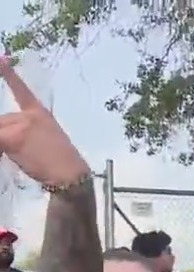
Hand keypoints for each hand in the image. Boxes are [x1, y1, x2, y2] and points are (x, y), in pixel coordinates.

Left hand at [0, 56, 89, 185]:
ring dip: (2, 144)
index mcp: (40, 114)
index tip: (1, 58)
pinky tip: (7, 152)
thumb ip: (22, 133)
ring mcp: (22, 125)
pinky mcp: (15, 137)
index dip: (8, 74)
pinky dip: (1, 146)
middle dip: (2, 137)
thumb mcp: (43, 140)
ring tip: (20, 158)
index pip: (21, 91)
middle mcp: (30, 115)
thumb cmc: (60, 162)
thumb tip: (3, 137)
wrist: (70, 175)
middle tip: (15, 154)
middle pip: (0, 122)